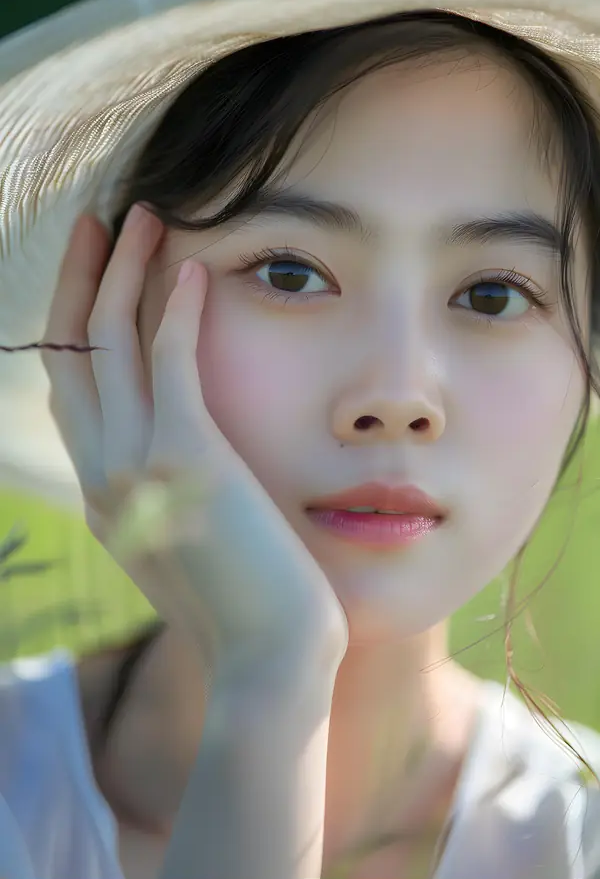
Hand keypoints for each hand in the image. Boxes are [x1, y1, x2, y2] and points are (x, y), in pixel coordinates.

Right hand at [42, 203, 347, 681]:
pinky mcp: (186, 455)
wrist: (264, 661)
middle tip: (99, 221)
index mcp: (102, 493)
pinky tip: (195, 268)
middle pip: (72, 351)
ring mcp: (135, 463)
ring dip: (124, 271)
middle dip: (81, 279)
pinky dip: (177, 309)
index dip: (76, 326)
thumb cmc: (242, 611)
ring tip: (143, 217)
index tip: (95, 278)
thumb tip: (182, 473)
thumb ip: (165, 506)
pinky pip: (172, 360)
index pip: (74, 390)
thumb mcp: (184, 553)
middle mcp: (102, 472)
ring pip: (109, 341)